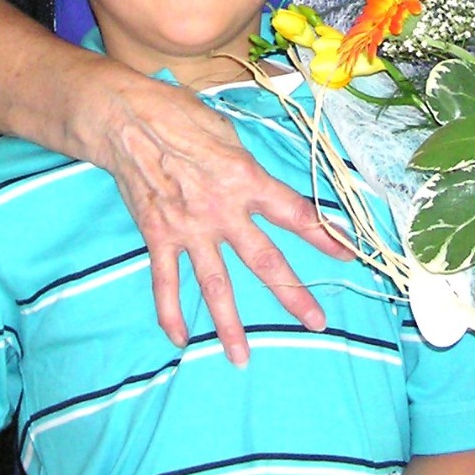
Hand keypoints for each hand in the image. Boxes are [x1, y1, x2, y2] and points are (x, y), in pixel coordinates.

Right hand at [68, 57, 349, 364]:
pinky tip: (179, 339)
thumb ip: (246, 167)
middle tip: (316, 322)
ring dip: (229, 325)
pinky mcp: (159, 237)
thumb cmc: (179, 115)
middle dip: (293, 294)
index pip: (295, 214)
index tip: (347, 255)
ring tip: (242, 358)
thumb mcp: (227, 132)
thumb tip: (260, 185)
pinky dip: (170, 312)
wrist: (126, 120)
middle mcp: (222, 212)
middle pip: (265, 261)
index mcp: (246, 180)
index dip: (324, 235)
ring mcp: (189, 229)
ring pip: (215, 286)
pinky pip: (165, 282)